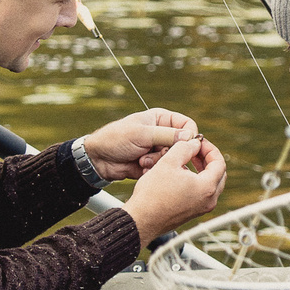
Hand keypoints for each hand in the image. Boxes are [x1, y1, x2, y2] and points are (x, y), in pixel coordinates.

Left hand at [82, 107, 199, 181]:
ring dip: (159, 162)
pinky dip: (154, 170)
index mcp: (162, 119)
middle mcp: (163, 133)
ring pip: (173, 158)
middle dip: (168, 152)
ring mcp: (158, 149)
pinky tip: (141, 167)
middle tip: (155, 153)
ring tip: (142, 160)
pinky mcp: (154, 164)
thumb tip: (190, 136)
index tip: (183, 145)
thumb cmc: (116, 139)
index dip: (189, 136)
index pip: (187, 125)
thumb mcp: (141, 134)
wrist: (99, 160)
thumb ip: (166, 135)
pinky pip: (164, 169)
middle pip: (182, 145)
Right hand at [122, 136, 227, 246]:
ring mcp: (201, 209)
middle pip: (218, 174)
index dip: (209, 148)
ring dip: (201, 169)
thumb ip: (185, 147)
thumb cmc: (153, 194)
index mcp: (207, 188)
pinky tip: (180, 174)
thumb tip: (194, 143)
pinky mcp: (192, 213)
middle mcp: (208, 201)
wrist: (141, 220)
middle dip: (207, 159)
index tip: (197, 141)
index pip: (219, 162)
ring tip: (186, 160)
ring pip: (210, 184)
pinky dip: (195, 181)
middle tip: (194, 149)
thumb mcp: (168, 162)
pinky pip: (201, 193)